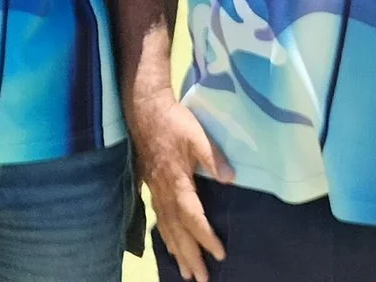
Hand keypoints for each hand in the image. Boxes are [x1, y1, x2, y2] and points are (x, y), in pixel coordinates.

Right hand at [130, 101, 231, 280]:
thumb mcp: (197, 135)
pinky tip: (170, 246)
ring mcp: (156, 191)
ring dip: (177, 252)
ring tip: (187, 273)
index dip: (205, 237)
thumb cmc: (174, 121)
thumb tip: (230, 180)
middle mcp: (164, 192)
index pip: (193, 216)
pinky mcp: (152, 187)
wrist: (145, 111)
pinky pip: (158, 219)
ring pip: (166, 228)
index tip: (219, 254)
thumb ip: (213, 158)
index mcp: (178, 181)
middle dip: (190, 256)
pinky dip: (165, 237)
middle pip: (177, 230)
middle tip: (201, 278)